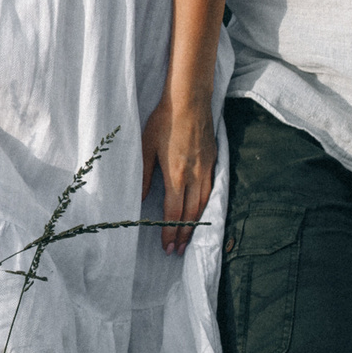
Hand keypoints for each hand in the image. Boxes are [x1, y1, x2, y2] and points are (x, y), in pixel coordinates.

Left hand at [139, 96, 215, 255]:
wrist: (189, 101)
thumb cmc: (164, 121)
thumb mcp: (146, 147)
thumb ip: (144, 175)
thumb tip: (138, 199)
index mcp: (176, 176)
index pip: (173, 213)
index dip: (169, 232)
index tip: (167, 247)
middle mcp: (194, 177)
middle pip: (190, 214)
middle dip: (183, 235)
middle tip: (177, 251)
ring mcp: (206, 170)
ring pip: (203, 205)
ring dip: (195, 225)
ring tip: (189, 239)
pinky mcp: (213, 162)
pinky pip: (211, 191)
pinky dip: (206, 208)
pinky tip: (202, 213)